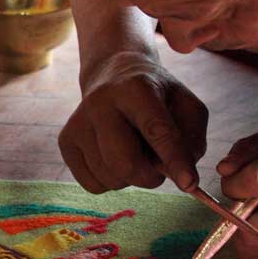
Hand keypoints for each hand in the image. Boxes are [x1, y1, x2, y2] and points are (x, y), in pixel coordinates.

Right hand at [59, 51, 207, 192]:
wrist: (112, 74)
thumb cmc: (157, 95)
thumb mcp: (186, 105)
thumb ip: (192, 140)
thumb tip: (181, 178)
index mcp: (136, 88)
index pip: (155, 129)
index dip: (174, 159)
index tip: (189, 184)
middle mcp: (100, 102)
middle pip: (124, 162)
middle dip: (149, 178)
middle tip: (159, 170)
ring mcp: (78, 122)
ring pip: (109, 177)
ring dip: (131, 179)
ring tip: (135, 154)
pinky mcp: (66, 140)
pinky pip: (92, 184)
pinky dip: (111, 182)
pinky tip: (115, 158)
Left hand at [218, 125, 257, 258]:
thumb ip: (251, 148)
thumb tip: (222, 171)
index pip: (256, 181)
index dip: (234, 180)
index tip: (235, 177)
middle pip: (250, 224)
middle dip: (234, 210)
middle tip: (243, 198)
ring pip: (251, 246)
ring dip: (241, 229)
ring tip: (257, 211)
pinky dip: (253, 243)